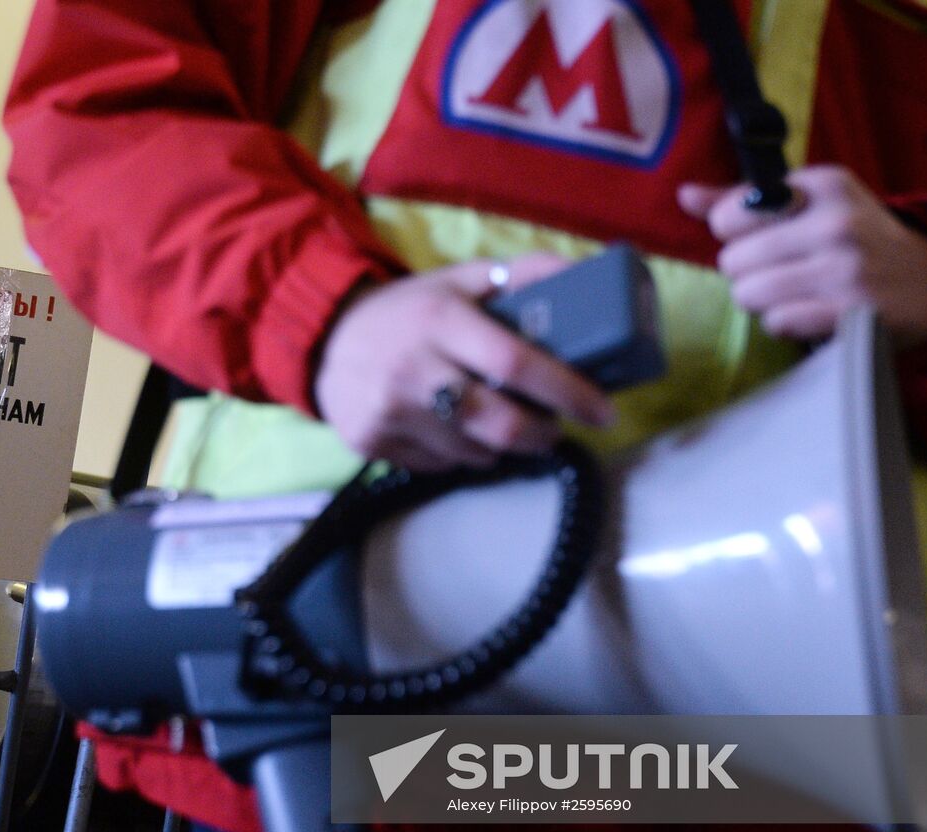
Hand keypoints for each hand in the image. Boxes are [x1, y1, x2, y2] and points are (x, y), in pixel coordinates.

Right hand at [312, 254, 614, 472]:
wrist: (324, 339)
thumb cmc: (407, 311)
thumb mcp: (457, 281)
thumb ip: (519, 276)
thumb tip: (581, 271)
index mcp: (440, 319)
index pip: (515, 362)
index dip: (566, 390)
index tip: (602, 410)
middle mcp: (413, 368)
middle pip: (499, 423)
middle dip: (542, 435)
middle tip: (555, 429)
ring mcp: (390, 412)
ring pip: (473, 452)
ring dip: (502, 446)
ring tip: (503, 424)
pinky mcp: (372, 443)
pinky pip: (440, 465)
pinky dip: (461, 454)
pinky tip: (456, 431)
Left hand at [678, 165, 926, 345]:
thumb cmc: (853, 237)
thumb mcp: (808, 203)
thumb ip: (743, 199)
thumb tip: (684, 195)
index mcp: (821, 186)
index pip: (728, 215)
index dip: (734, 237)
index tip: (761, 241)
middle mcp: (836, 222)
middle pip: (733, 262)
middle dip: (747, 274)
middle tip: (781, 273)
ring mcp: (847, 269)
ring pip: (749, 295)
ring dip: (762, 302)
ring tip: (793, 294)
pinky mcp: (852, 312)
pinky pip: (777, 323)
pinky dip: (783, 324)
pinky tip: (807, 313)